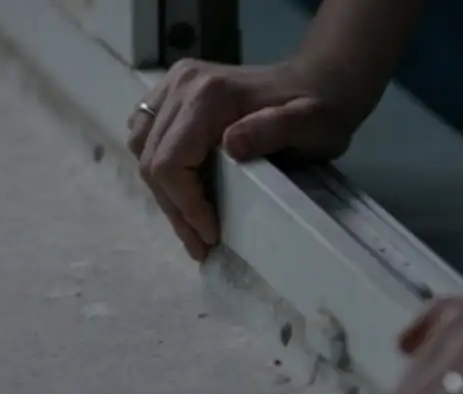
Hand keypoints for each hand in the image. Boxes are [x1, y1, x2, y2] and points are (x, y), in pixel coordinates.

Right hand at [127, 58, 361, 261]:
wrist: (319, 79)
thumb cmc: (319, 110)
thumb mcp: (309, 124)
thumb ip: (273, 131)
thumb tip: (229, 145)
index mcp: (208, 95)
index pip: (170, 162)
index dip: (185, 205)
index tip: (211, 235)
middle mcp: (182, 84)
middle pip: (152, 160)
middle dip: (175, 209)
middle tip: (201, 244)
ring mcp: (174, 84)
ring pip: (142, 148)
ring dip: (164, 191)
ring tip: (192, 223)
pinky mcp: (174, 90)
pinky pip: (146, 132)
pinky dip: (158, 164)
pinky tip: (183, 187)